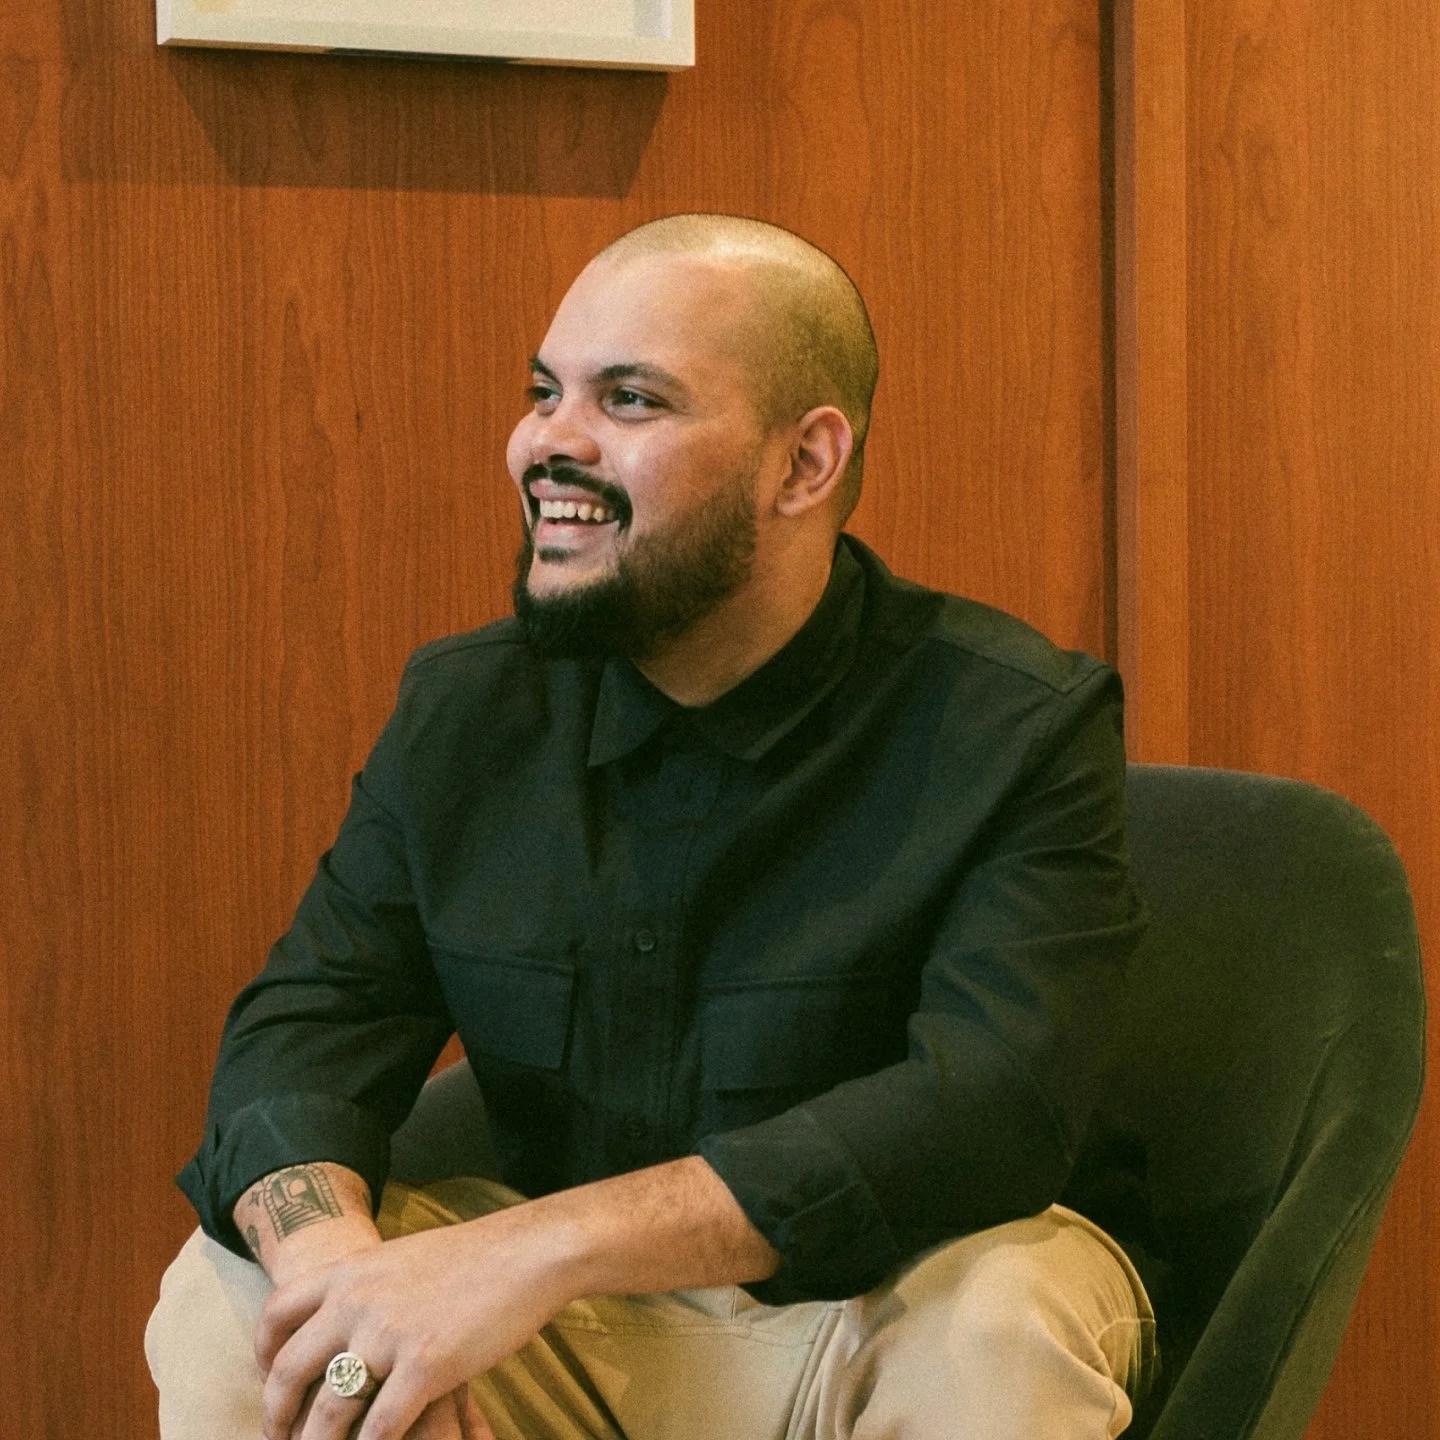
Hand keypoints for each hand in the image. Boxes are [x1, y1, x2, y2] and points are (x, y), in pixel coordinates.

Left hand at [255, 1207, 569, 1439]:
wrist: (527, 1251)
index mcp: (351, 1270)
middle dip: (277, 1416)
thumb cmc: (474, 1256)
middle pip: (290, 1370)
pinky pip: (381, 1427)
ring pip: (330, 1410)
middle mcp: (357, 1301)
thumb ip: (368, 1286)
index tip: (266, 1380)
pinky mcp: (426, 1364)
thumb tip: (344, 1317)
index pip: (277, 1311)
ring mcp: (389, 1334)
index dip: (262, 1353)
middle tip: (280, 1439)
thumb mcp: (404, 1258)